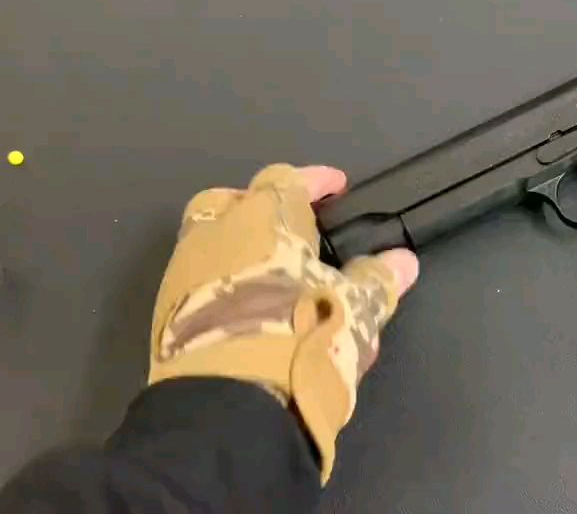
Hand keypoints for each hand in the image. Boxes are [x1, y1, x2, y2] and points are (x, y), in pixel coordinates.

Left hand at [148, 164, 417, 482]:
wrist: (226, 407)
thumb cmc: (300, 336)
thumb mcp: (357, 308)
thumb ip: (378, 279)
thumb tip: (403, 261)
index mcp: (265, 217)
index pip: (287, 178)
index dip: (314, 180)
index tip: (335, 187)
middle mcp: (217, 233)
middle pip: (231, 200)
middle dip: (258, 205)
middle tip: (288, 226)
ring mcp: (182, 273)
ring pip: (207, 241)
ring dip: (236, 248)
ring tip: (271, 276)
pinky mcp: (164, 315)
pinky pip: (194, 283)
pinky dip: (220, 286)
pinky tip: (246, 312)